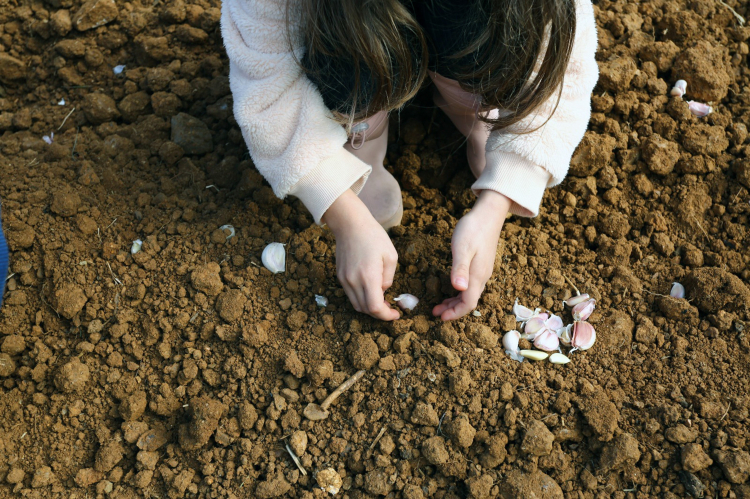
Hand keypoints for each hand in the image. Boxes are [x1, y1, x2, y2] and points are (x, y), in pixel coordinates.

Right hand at [323, 190, 399, 320]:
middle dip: (379, 313)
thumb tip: (383, 291)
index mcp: (368, 276)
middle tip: (390, 307)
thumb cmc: (374, 237)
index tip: (395, 314)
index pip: (375, 308)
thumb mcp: (391, 256)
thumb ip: (389, 278)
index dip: (386, 316)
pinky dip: (361, 298)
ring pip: (356, 305)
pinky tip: (370, 289)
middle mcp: (353, 281)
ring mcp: (344, 280)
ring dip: (369, 307)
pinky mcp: (339, 276)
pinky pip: (350, 295)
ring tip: (381, 299)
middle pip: (365, 310)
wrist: (350, 224)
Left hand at [433, 190, 510, 319]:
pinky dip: (459, 292)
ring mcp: (482, 271)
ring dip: (455, 302)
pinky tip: (451, 289)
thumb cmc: (473, 229)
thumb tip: (458, 289)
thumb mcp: (463, 248)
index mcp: (477, 275)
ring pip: (470, 294)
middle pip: (469, 301)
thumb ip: (460, 269)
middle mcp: (482, 277)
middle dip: (453, 310)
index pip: (468, 303)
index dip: (455, 313)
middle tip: (435, 312)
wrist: (488, 214)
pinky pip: (470, 285)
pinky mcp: (480, 265)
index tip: (440, 317)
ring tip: (440, 305)